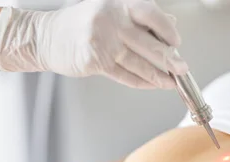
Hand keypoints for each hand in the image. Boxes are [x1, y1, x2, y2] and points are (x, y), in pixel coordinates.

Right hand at [0, 0, 188, 88]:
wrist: (47, 37)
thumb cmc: (82, 24)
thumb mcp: (110, 10)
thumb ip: (139, 17)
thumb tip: (170, 23)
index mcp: (118, 4)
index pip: (150, 13)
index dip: (166, 29)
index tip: (177, 41)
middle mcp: (110, 20)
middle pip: (147, 43)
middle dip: (168, 59)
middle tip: (182, 68)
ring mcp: (102, 42)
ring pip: (138, 63)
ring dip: (157, 75)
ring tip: (171, 82)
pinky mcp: (95, 61)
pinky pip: (124, 75)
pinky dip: (141, 82)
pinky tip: (152, 84)